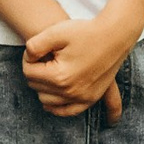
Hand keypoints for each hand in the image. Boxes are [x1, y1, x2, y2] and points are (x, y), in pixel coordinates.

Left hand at [20, 6, 136, 118]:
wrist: (115, 35)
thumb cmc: (85, 32)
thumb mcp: (55, 33)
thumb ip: (34, 46)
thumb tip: (28, 58)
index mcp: (60, 76)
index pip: (28, 73)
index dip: (28, 59)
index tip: (38, 49)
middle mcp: (71, 92)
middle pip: (36, 87)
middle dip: (35, 72)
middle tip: (44, 57)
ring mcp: (82, 98)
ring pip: (47, 100)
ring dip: (44, 87)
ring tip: (50, 70)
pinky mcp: (91, 99)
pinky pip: (66, 111)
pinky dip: (56, 106)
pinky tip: (53, 94)